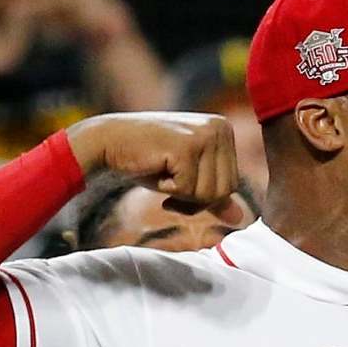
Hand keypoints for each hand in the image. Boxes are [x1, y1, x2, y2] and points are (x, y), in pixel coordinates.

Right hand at [66, 111, 237, 207]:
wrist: (107, 142)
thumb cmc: (147, 160)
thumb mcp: (186, 179)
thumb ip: (213, 196)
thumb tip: (239, 218)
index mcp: (224, 129)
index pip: (232, 183)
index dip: (203, 195)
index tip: (179, 182)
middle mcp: (219, 127)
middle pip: (225, 190)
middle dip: (195, 197)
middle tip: (169, 180)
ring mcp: (204, 135)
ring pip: (210, 193)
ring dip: (181, 194)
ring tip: (163, 171)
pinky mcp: (187, 146)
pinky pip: (189, 191)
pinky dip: (169, 190)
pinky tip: (156, 169)